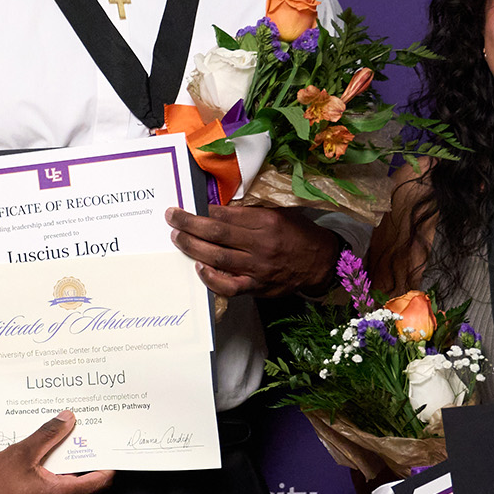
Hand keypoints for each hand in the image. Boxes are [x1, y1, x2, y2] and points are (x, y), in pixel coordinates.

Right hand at [0, 411, 113, 493]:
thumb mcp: (20, 453)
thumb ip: (48, 435)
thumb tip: (68, 420)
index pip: (99, 481)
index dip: (107, 462)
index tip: (108, 446)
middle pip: (79, 483)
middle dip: (76, 459)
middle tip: (72, 437)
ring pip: (61, 490)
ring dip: (57, 470)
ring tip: (45, 449)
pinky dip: (44, 482)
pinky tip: (29, 468)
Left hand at [163, 205, 338, 297]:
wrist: (320, 263)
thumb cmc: (298, 235)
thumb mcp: (279, 214)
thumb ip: (250, 213)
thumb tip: (217, 210)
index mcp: (267, 222)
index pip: (228, 214)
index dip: (206, 210)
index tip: (191, 206)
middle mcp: (261, 245)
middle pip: (217, 233)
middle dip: (189, 224)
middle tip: (172, 217)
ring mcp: (258, 268)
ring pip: (217, 257)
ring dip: (192, 246)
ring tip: (177, 237)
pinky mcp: (257, 287)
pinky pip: (229, 286)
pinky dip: (211, 278)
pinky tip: (198, 267)